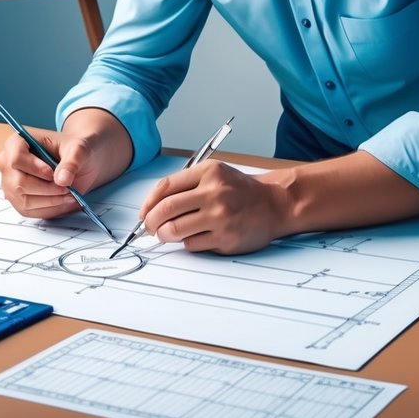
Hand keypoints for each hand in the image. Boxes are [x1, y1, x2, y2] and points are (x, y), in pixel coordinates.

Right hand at [0, 128, 101, 218]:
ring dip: (50, 202)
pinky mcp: (16, 200)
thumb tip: (62, 179)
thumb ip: (72, 161)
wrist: (76, 162)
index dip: (35, 169)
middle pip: (19, 184)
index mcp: (17, 142)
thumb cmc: (73, 150)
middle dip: (47, 189)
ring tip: (70, 195)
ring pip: (24, 201)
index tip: (53, 174)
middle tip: (68, 188)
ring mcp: (9, 184)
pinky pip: (29, 211)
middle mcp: (7, 164)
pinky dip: (49, 210)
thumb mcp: (79, 149)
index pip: (16, 159)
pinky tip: (63, 202)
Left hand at [140, 160, 286, 254]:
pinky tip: (195, 237)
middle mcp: (214, 192)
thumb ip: (186, 185)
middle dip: (150, 222)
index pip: (166, 187)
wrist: (274, 204)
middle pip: (166, 209)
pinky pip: (192, 244)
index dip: (148, 203)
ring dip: (164, 235)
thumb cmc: (241, 190)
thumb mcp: (215, 174)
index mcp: (208, 173)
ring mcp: (220, 216)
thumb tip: (153, 206)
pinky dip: (187, 243)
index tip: (144, 213)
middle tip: (149, 228)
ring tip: (166, 234)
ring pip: (175, 230)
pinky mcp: (226, 238)